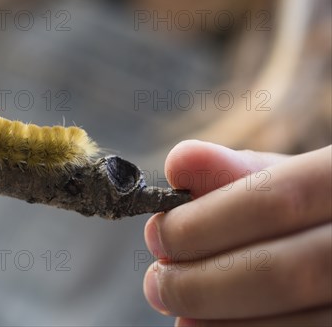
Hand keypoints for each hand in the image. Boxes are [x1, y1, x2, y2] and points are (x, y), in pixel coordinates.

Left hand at [144, 140, 330, 325]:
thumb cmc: (315, 210)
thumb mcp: (290, 179)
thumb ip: (237, 172)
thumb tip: (179, 163)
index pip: (276, 201)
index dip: (205, 223)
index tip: (158, 236)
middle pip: (281, 271)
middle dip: (201, 281)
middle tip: (157, 284)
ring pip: (295, 322)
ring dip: (219, 321)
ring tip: (181, 313)